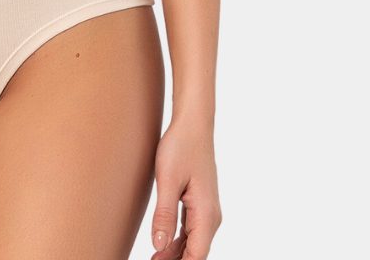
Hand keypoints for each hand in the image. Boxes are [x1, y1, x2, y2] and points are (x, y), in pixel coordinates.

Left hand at [148, 118, 222, 258]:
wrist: (193, 124)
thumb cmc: (181, 146)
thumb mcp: (168, 180)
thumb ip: (164, 215)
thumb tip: (158, 246)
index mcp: (206, 215)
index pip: (196, 256)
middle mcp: (211, 217)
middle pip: (195, 253)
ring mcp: (207, 211)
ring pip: (193, 244)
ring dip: (175, 255)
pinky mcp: (200, 204)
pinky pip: (190, 231)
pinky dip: (177, 242)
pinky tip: (162, 246)